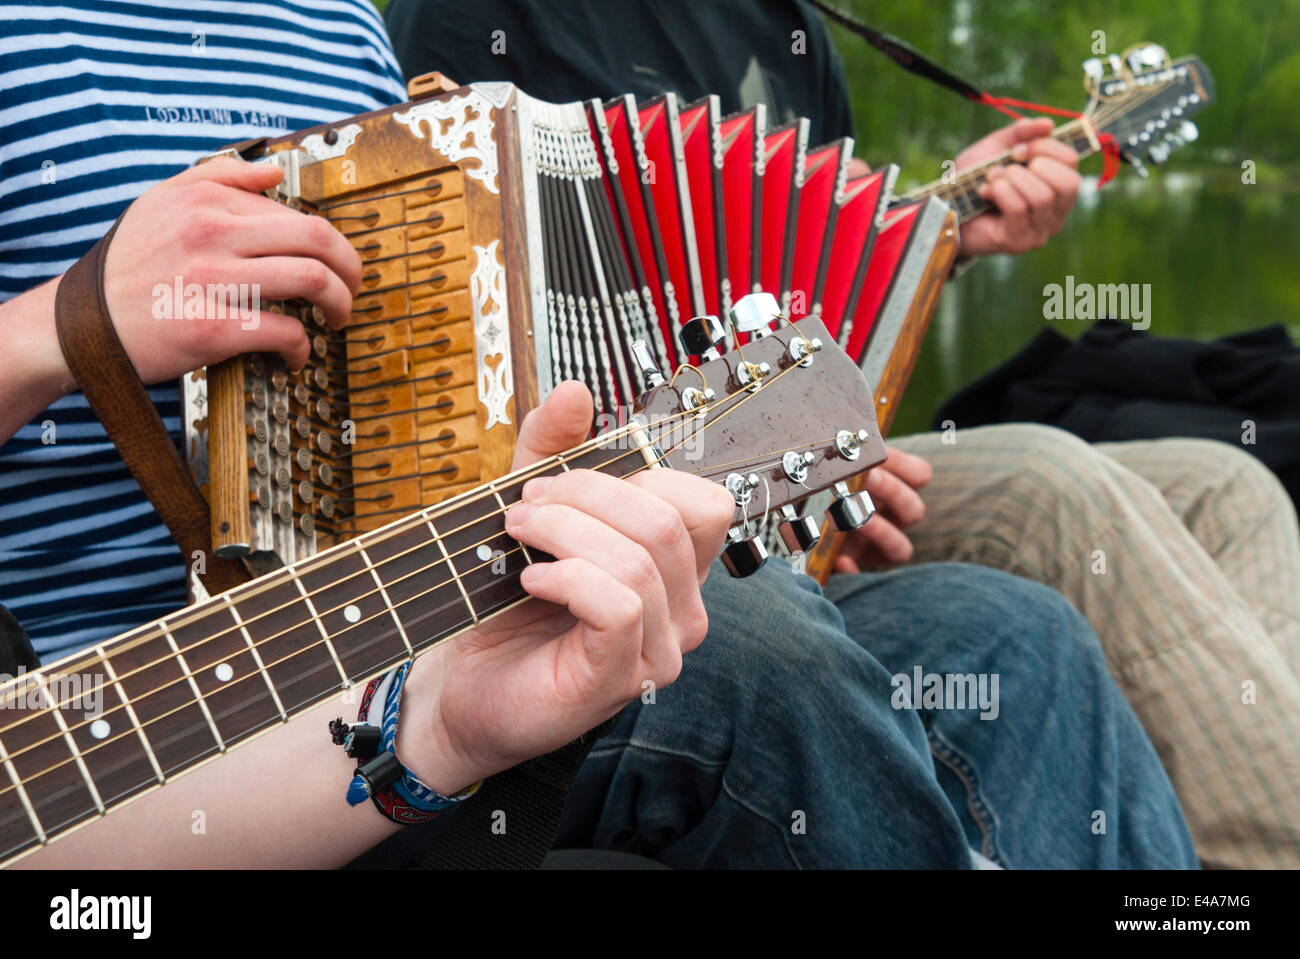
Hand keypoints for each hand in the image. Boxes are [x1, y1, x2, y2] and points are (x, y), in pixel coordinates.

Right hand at [99, 157, 361, 382]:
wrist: (82, 323)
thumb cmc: (130, 265)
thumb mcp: (161, 201)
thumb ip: (218, 177)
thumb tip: (274, 173)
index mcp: (206, 201)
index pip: (297, 213)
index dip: (329, 245)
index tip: (334, 266)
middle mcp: (212, 233)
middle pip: (318, 240)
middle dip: (351, 269)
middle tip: (353, 290)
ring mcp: (213, 281)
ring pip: (311, 281)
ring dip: (339, 305)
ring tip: (336, 320)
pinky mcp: (212, 328)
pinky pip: (284, 331)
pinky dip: (303, 347)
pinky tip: (296, 356)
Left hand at [398, 382, 734, 792]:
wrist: (459, 687)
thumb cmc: (503, 609)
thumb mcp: (530, 513)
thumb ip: (552, 452)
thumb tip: (574, 391)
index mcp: (674, 570)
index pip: (704, 502)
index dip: (639, 475)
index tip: (563, 479)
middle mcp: (682, 611)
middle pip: (668, 520)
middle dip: (588, 494)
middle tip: (526, 504)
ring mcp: (657, 650)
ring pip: (639, 559)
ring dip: (565, 531)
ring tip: (517, 533)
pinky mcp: (619, 678)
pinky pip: (618, 605)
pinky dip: (566, 577)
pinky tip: (529, 580)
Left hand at [833, 444, 931, 573]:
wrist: (796, 518)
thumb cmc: (820, 483)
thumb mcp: (835, 467)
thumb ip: (847, 459)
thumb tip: (844, 441)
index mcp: (894, 487)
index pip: (919, 475)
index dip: (905, 466)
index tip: (881, 455)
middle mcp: (892, 518)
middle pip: (914, 510)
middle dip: (892, 492)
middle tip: (867, 478)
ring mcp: (877, 545)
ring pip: (901, 547)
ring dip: (881, 531)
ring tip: (855, 519)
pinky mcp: (856, 566)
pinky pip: (862, 574)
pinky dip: (853, 568)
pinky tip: (840, 558)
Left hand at [957, 117, 1080, 256]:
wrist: (945, 209)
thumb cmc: (973, 180)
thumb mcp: (996, 148)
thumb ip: (1020, 133)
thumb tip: (1047, 124)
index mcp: (1057, 188)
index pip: (1072, 161)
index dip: (1046, 147)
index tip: (1016, 149)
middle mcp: (1055, 213)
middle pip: (1068, 182)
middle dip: (1035, 164)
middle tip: (1007, 165)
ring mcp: (1039, 232)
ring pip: (1043, 197)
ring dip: (1011, 179)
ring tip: (991, 179)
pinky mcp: (1018, 242)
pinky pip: (1019, 209)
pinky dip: (1000, 192)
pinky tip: (985, 193)